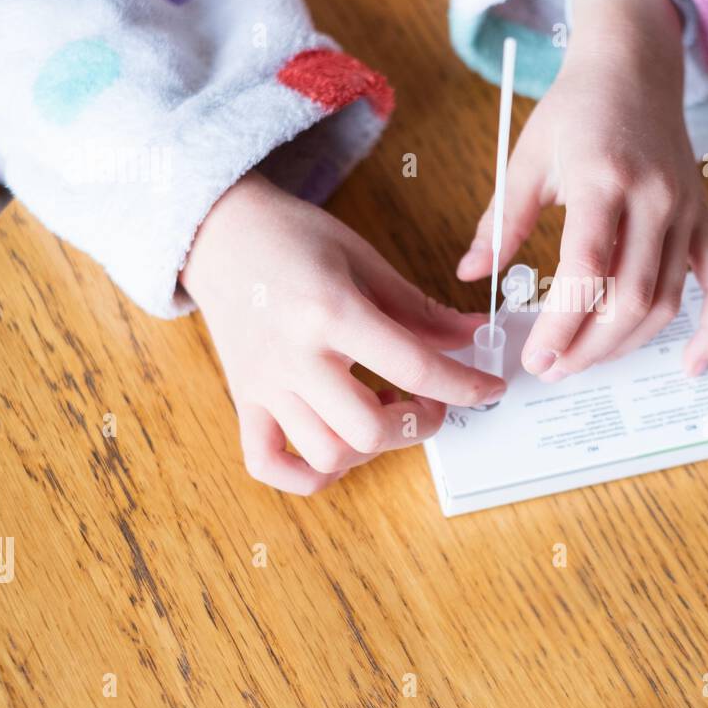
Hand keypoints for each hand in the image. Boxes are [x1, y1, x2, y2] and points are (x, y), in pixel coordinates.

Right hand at [183, 172, 504, 494]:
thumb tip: (472, 335)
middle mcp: (296, 358)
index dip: (465, 385)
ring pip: (328, 454)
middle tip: (433, 401)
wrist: (217, 233)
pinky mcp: (244, 399)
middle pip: (370, 428)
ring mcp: (265, 385)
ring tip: (382, 411)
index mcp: (331, 313)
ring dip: (371, 448)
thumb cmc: (291, 238)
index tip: (490, 388)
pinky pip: (267, 464)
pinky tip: (337, 450)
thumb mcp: (363, 259)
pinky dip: (307, 474)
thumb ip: (419, 307)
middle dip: (420, 424)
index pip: (415, 367)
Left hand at [456, 0, 707, 381]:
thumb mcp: (526, 157)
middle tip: (550, 368)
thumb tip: (471, 273)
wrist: (633, 68)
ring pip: (666, 301)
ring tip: (583, 363)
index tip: (534, 356)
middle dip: (588, 346)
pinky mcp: (704, 220)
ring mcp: (686, 211)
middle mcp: (653, 197)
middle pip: (629, 297)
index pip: (586, 270)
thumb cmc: (576, 110)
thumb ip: (501, 220)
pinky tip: (691, 364)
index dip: (561, 324)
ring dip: (626, 346)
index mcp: (602, 178)